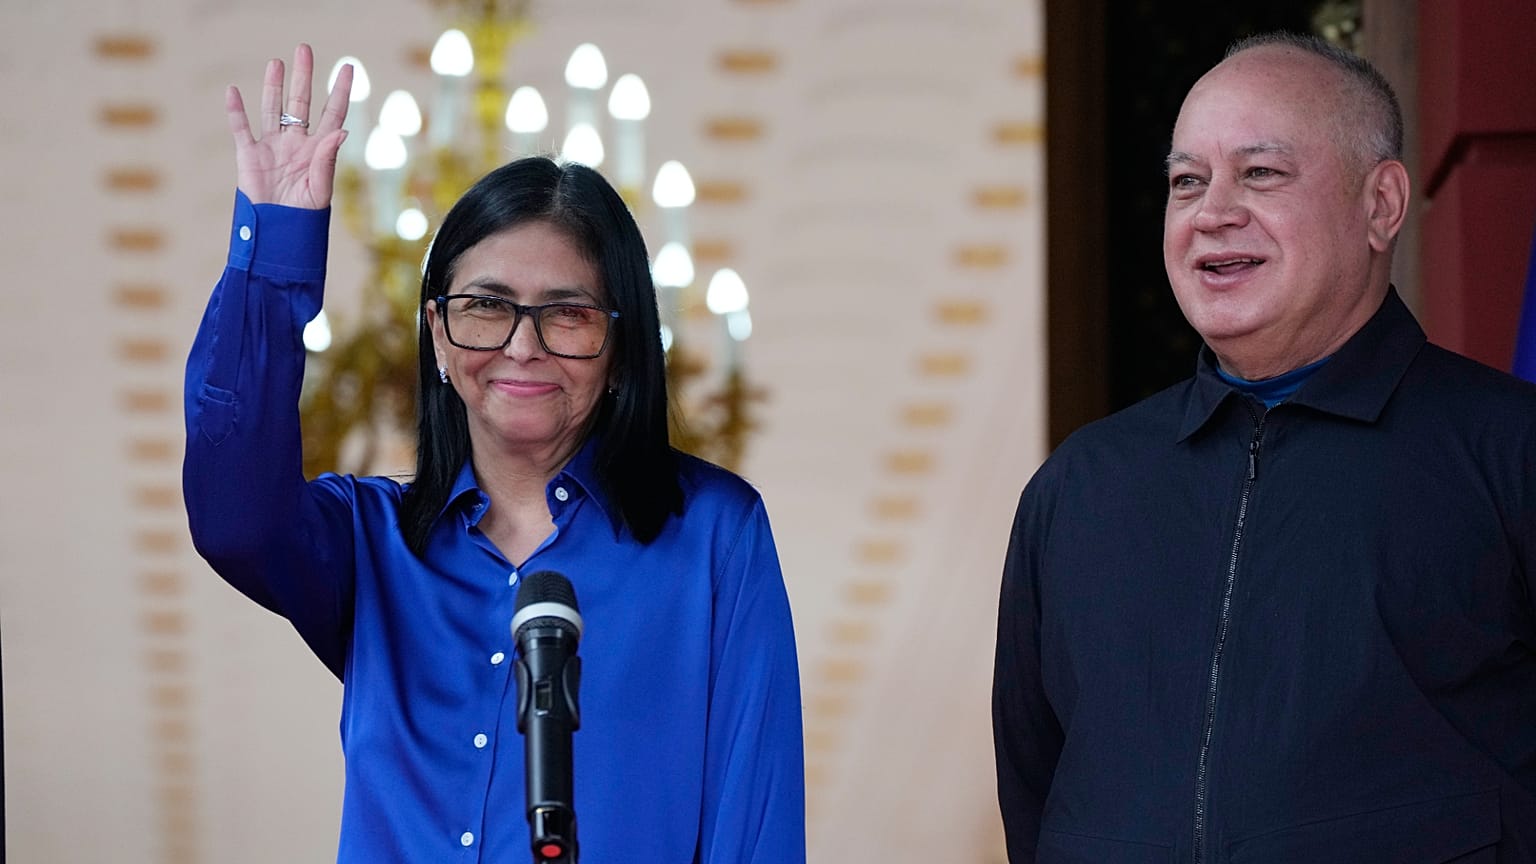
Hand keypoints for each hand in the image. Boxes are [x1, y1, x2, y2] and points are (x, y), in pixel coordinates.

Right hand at [226, 43, 351, 208]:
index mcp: (318, 150)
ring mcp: (272, 146)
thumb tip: (342, 130)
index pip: (333, 114)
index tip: (348, 68)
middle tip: (304, 49)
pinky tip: (233, 91)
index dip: (340, 91)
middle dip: (303, 77)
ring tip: (276, 62)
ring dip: (273, 86)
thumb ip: (328, 159)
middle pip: (300, 103)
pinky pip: (241, 129)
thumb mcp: (320, 189)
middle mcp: (296, 142)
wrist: (279, 233)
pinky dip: (236, 111)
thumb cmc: (305, 216)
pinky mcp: (250, 156)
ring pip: (272, 108)